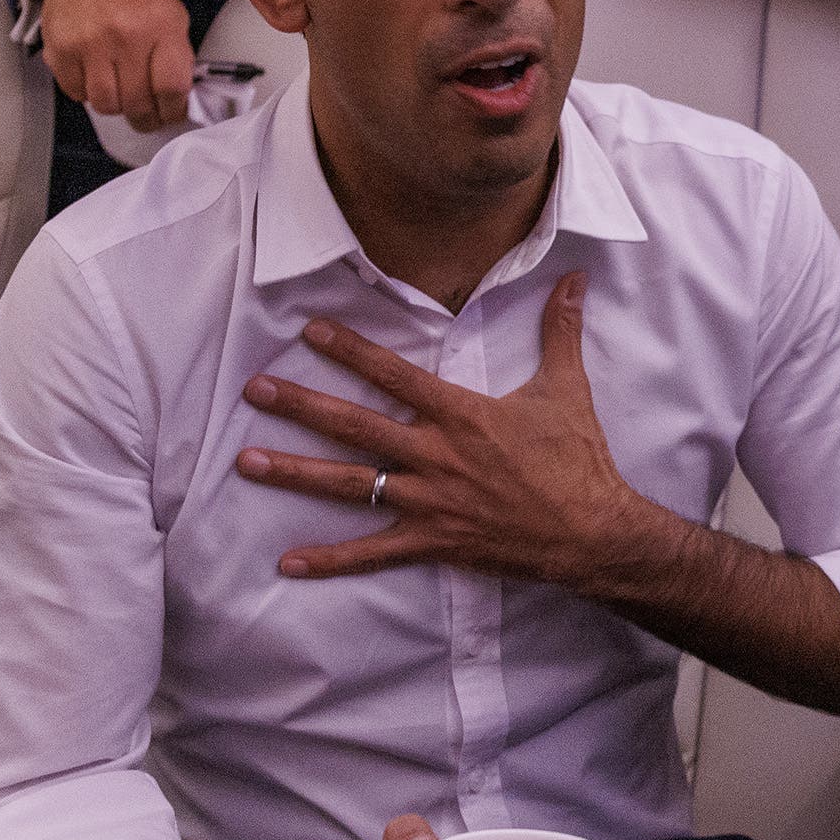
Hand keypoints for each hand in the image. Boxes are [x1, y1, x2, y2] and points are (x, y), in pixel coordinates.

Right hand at [37, 0, 194, 130]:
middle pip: (137, 103)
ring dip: (114, 105)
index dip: (172, 110)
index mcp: (161, 25)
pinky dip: (85, 91)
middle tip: (145, 114)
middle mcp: (126, 34)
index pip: (171, 88)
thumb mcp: (171, 15)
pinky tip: (93, 73)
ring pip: (105, 104)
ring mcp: (90, 42)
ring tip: (119, 89)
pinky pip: (76, 93)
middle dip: (144, 117)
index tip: (170, 113)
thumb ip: (178, 58)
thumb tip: (179, 101)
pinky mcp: (61, 48)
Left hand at [237, 274, 653, 584]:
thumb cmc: (578, 461)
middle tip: (254, 390)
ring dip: (296, 473)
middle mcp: (435, 456)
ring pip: (350, 485)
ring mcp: (429, 502)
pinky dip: (331, 560)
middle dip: (301, 406)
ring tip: (246, 463)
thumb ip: (561, 331)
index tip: (308, 331)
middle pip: (355, 426)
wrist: (592, 532)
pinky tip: (288, 563)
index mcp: (461, 414)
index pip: (394, 374)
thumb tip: (575, 276)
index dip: (350, 350)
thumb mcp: (567, 389)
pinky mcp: (433, 542)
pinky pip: (373, 554)